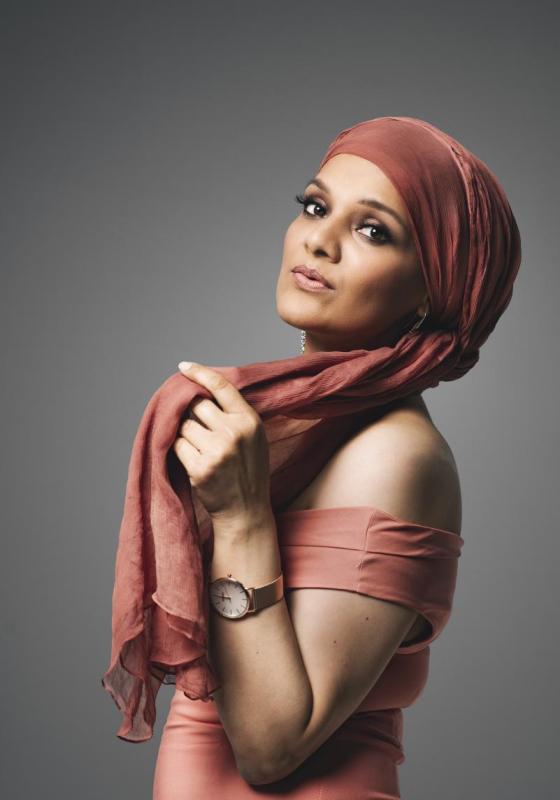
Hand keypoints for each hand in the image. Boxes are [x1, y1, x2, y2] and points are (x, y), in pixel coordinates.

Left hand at [174, 361, 271, 526]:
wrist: (245, 510)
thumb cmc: (247, 470)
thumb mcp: (254, 437)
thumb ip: (234, 413)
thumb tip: (201, 388)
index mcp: (249, 420)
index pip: (221, 385)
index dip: (200, 373)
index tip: (184, 367)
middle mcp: (234, 432)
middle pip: (197, 404)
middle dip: (192, 413)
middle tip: (200, 429)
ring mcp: (217, 450)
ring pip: (184, 425)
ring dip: (185, 434)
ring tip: (201, 449)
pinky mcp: (200, 467)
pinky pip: (177, 445)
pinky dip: (180, 450)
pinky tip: (194, 461)